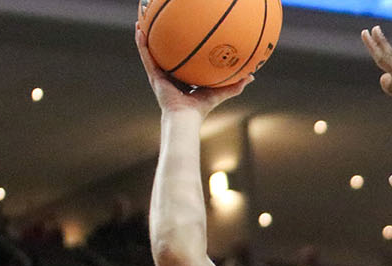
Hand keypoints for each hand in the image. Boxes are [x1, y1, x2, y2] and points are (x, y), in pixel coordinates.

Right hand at [136, 20, 251, 116]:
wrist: (185, 117)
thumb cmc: (201, 109)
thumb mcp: (219, 92)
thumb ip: (234, 86)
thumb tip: (251, 77)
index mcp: (182, 80)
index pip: (181, 63)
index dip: (181, 51)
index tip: (183, 38)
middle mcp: (169, 77)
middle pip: (164, 55)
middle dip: (161, 41)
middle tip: (161, 26)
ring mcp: (159, 76)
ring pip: (150, 53)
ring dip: (145, 37)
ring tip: (142, 23)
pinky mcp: (153, 76)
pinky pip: (146, 56)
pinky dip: (142, 43)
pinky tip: (140, 29)